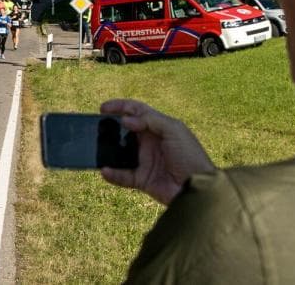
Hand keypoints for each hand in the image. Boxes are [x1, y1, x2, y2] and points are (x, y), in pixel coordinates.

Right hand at [99, 99, 214, 205]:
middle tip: (96, 126)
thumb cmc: (190, 155)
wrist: (198, 187)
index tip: (103, 108)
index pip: (136, 112)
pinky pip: (122, 176)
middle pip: (125, 130)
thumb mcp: (173, 130)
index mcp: (159, 128)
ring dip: (108, 150)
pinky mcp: (142, 179)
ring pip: (120, 152)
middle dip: (110, 127)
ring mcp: (145, 161)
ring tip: (96, 146)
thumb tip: (125, 120)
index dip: (120, 107)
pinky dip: (112, 174)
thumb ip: (150, 120)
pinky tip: (105, 170)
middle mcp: (150, 143)